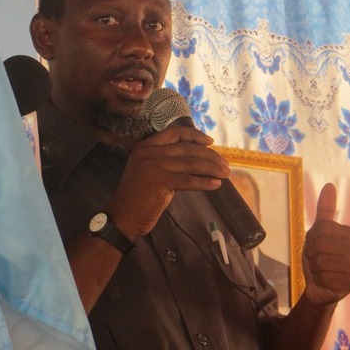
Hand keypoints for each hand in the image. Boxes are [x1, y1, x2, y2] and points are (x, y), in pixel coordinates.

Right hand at [109, 125, 228, 238]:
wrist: (123, 216)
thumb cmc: (139, 196)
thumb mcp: (150, 170)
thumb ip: (167, 160)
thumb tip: (197, 158)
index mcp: (146, 146)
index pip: (175, 132)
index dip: (195, 135)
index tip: (210, 142)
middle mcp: (149, 152)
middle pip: (186, 148)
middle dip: (209, 156)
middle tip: (225, 163)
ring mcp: (154, 165)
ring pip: (190, 163)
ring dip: (211, 168)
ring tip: (226, 174)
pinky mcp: (160, 181)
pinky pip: (188, 180)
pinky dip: (204, 182)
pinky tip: (216, 185)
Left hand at [302, 183, 349, 305]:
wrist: (317, 285)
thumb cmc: (318, 256)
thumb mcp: (317, 232)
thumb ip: (325, 210)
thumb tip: (329, 186)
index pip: (322, 228)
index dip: (312, 238)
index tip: (315, 245)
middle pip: (320, 245)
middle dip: (311, 253)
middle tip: (316, 259)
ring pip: (322, 261)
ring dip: (314, 267)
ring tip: (320, 269)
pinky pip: (325, 277)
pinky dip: (319, 279)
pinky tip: (325, 280)